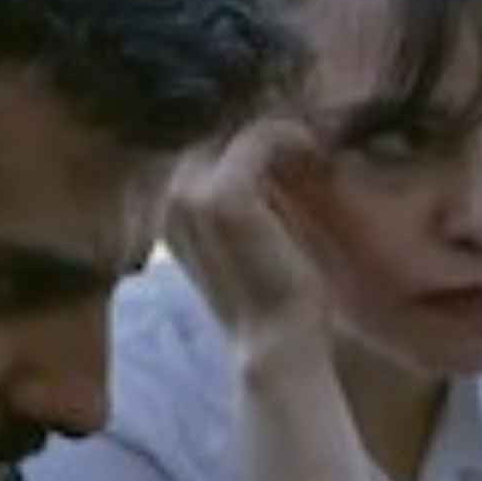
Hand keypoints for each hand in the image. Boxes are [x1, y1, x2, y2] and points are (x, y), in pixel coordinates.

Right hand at [168, 118, 337, 354]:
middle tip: (305, 145)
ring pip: (235, 137)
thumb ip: (249, 211)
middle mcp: (168, 203)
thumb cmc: (273, 303)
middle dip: (259, 141)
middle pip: (216, 141)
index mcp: (169, 217)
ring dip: (276, 138)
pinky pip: (258, 139)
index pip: (205, 157)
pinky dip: (289, 137)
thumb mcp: (252, 249)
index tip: (291, 152)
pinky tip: (313, 152)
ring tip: (311, 150)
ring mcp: (189, 198)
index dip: (248, 150)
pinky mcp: (222, 196)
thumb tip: (274, 173)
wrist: (276, 344)